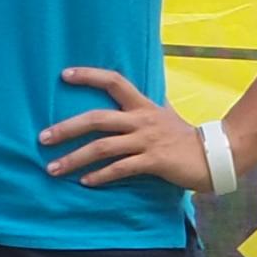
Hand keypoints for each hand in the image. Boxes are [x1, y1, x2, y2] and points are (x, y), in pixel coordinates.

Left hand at [41, 68, 212, 192]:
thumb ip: (143, 105)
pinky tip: (85, 182)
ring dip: (75, 158)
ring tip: (53, 168)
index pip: (114, 81)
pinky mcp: (154, 161)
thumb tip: (125, 93)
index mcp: (143, 105)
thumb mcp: (163, 114)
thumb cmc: (183, 137)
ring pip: (104, 147)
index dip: (89, 75)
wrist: (213, 157)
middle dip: (67, 128)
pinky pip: (121, 168)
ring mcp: (148, 140)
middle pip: (98, 118)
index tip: (63, 74)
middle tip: (43, 137)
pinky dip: (101, 175)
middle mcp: (142, 120)